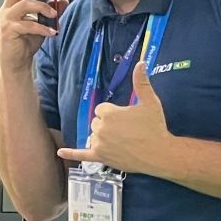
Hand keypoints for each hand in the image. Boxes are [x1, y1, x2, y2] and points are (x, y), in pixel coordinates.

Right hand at [0, 0, 67, 70]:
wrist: (15, 63)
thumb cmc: (25, 42)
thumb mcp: (42, 24)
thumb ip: (51, 11)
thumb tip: (62, 0)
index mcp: (15, 4)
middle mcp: (8, 9)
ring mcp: (7, 19)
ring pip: (23, 5)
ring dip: (42, 8)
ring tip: (53, 15)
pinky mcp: (8, 31)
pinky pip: (27, 25)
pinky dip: (42, 28)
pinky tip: (51, 32)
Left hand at [57, 61, 174, 174]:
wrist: (160, 153)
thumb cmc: (155, 127)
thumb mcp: (150, 102)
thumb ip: (141, 82)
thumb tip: (140, 63)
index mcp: (109, 113)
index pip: (101, 109)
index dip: (113, 113)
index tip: (126, 119)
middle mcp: (100, 128)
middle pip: (96, 122)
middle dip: (108, 125)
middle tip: (127, 130)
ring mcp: (99, 143)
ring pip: (93, 136)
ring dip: (103, 137)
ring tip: (122, 141)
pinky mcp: (100, 157)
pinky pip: (82, 155)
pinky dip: (71, 153)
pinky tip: (60, 153)